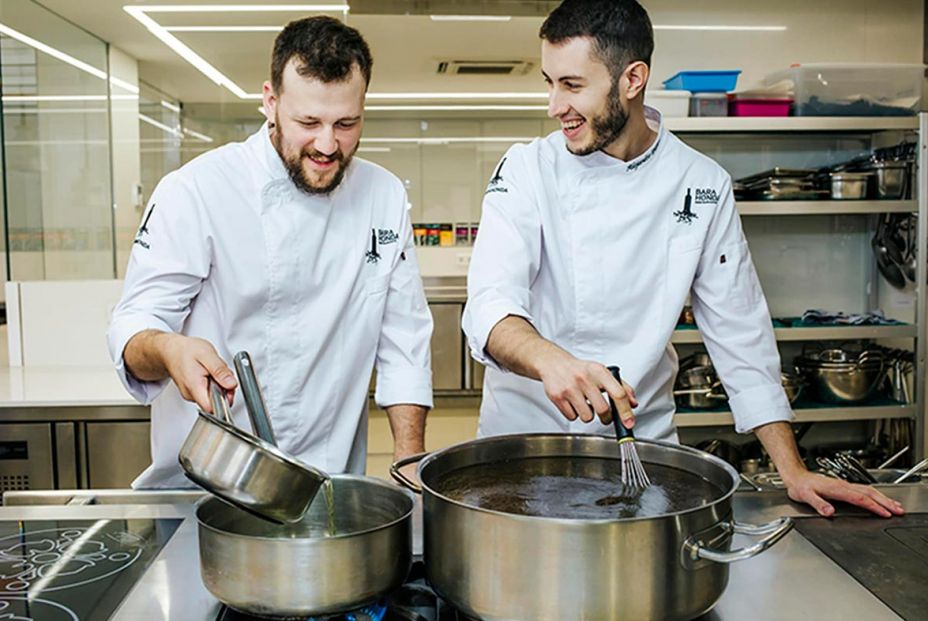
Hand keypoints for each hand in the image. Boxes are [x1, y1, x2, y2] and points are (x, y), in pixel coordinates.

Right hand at [159, 333, 236, 412]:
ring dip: (219, 384)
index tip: (229, 386)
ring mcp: (190, 395)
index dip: (225, 399)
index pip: (213, 408)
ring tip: (212, 370)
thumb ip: (220, 371)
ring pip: (213, 396)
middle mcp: (190, 394)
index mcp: (194, 386)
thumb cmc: (186, 350)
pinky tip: (208, 373)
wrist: (171, 350)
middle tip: (220, 372)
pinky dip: (213, 383)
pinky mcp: (192, 393)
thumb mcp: (207, 354)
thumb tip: (231, 384)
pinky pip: (208, 392)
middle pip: (215, 402)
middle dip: (224, 388)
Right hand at [536, 352, 637, 426]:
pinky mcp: (557, 397)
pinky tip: (572, 402)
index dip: (625, 411)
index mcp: (599, 371)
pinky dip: (574, 413)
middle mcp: (584, 378)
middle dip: (606, 417)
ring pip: (587, 417)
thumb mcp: (602, 372)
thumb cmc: (580, 370)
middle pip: (603, 410)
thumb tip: (633, 403)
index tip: (629, 423)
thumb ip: (621, 387)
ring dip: (588, 415)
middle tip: (604, 414)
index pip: (618, 394)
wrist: (553, 364)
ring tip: (584, 403)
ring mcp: (570, 388)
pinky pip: (572, 417)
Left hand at [784, 470, 904, 517]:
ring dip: (883, 498)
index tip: (885, 514)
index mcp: (837, 489)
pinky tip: (880, 499)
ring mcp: (845, 485)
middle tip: (899, 510)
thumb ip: (818, 504)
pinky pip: (864, 490)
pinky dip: (876, 495)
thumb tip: (829, 512)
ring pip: (869, 490)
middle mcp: (843, 486)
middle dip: (885, 502)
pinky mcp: (844, 486)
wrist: (796, 476)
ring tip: (896, 506)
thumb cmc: (800, 487)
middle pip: (869, 493)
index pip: (860, 499)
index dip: (874, 506)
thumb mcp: (805, 497)